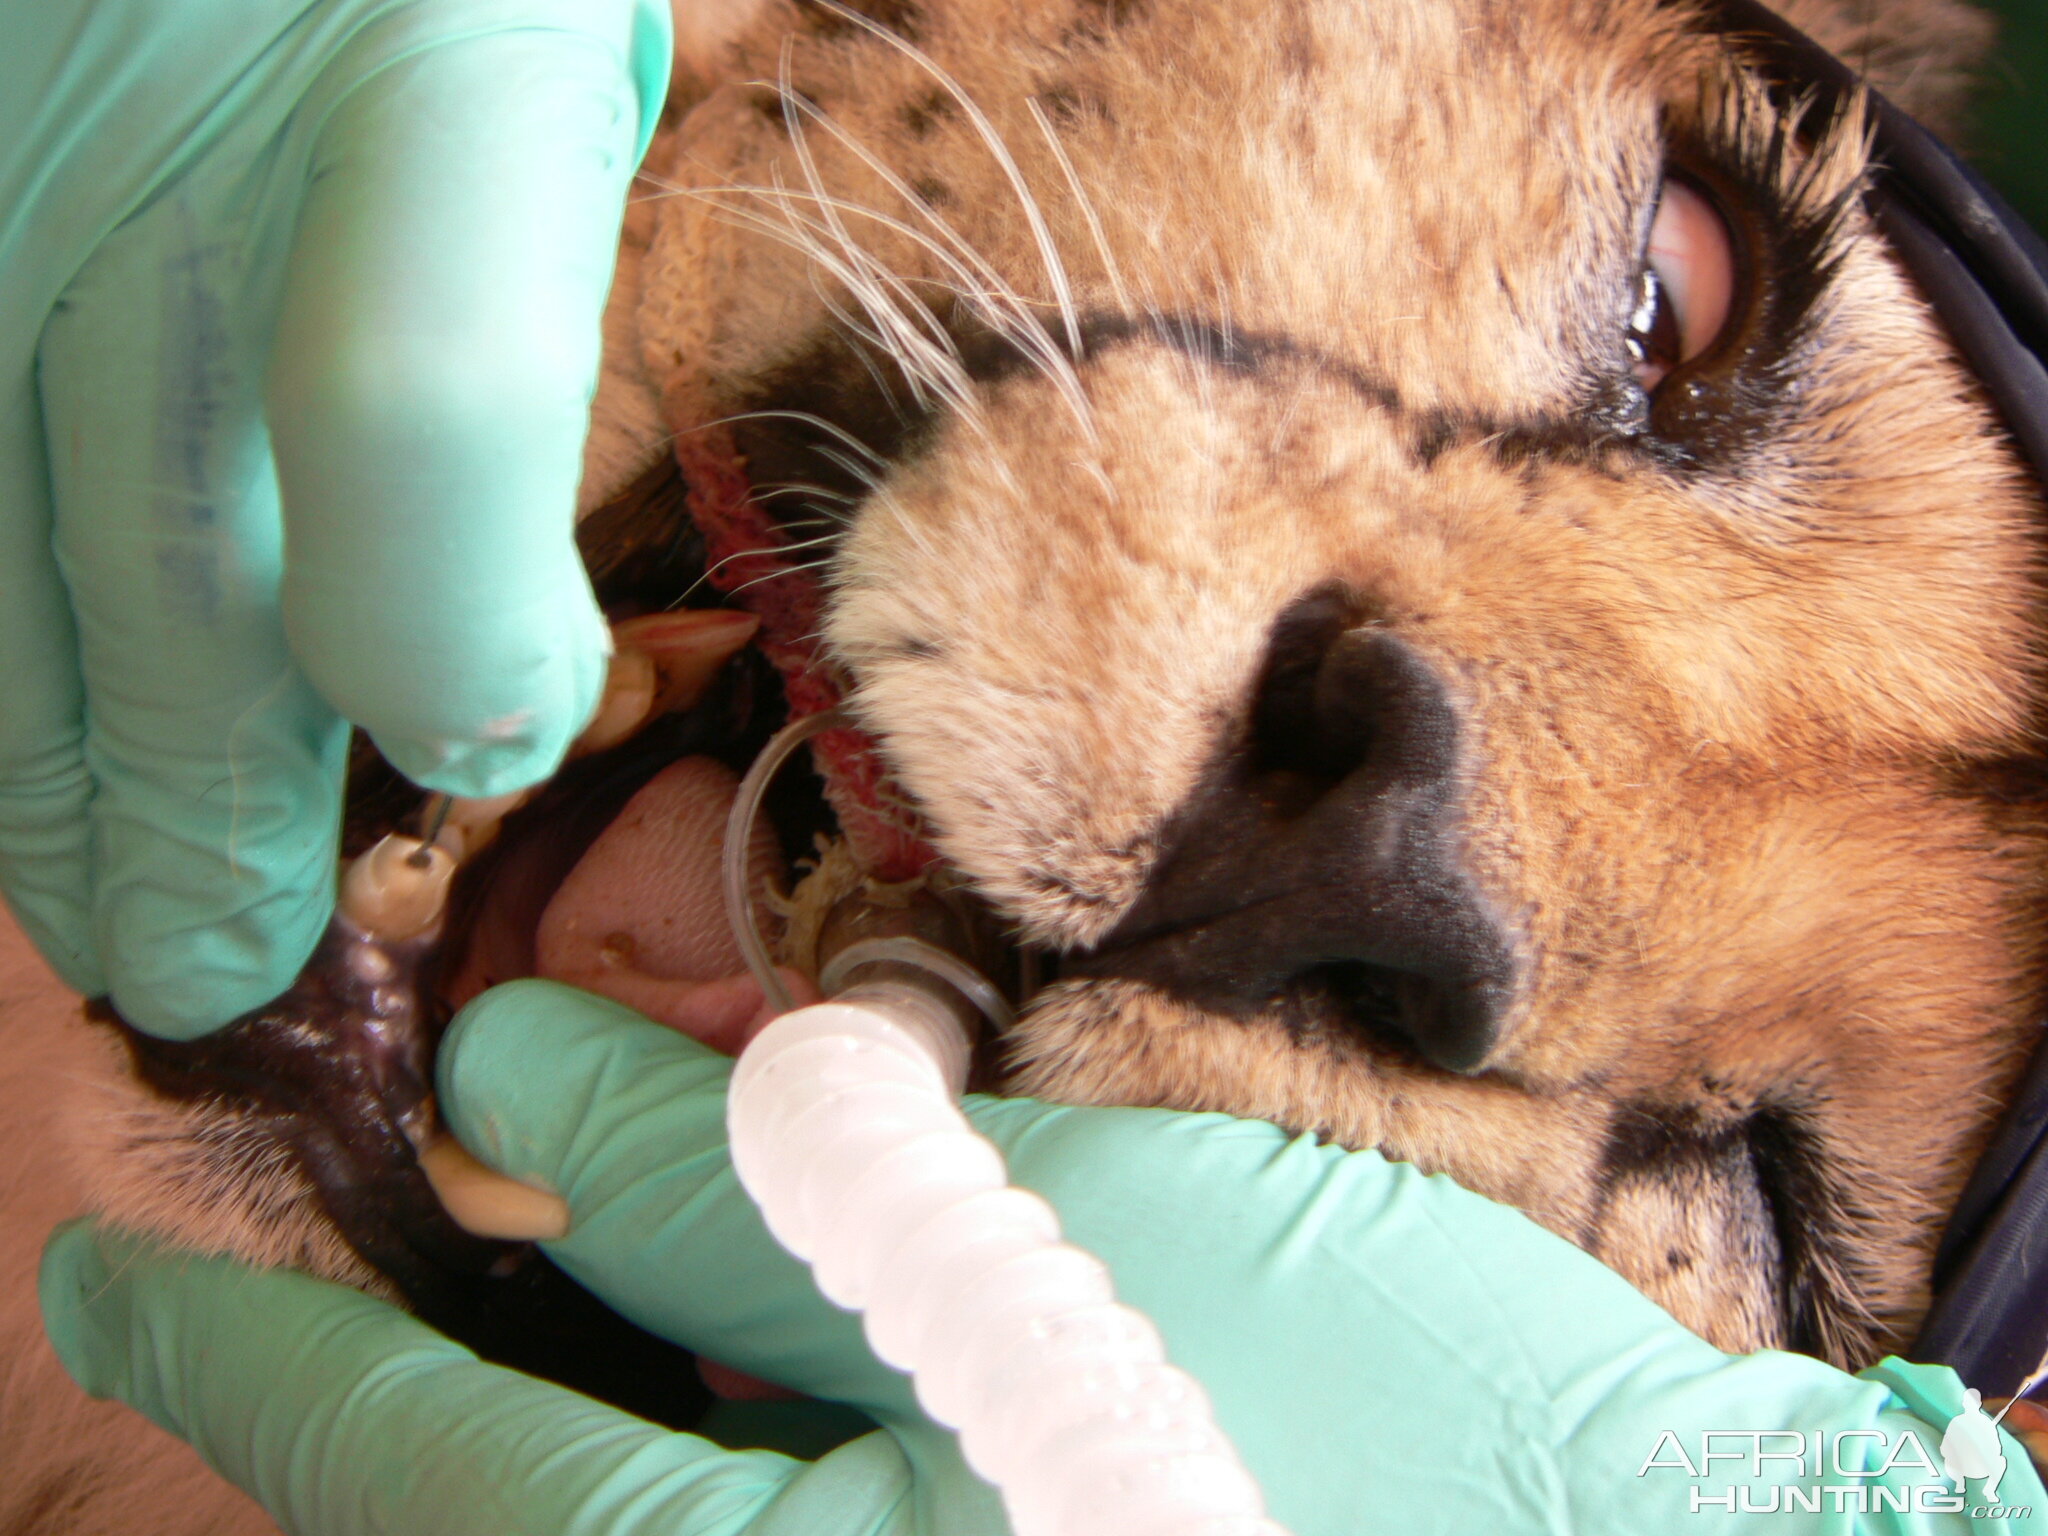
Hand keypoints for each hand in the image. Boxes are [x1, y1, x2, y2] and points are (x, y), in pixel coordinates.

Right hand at [0, 0, 670, 1037]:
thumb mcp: (520, 50)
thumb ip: (493, 295)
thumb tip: (464, 628)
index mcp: (426, 51)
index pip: (418, 412)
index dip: (446, 640)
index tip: (485, 740)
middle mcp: (147, 112)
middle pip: (168, 552)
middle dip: (206, 815)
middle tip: (227, 961)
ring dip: (29, 782)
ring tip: (91, 907)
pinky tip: (13, 736)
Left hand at [42, 981, 2044, 1533]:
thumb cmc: (1383, 1413)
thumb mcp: (1046, 1260)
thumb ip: (756, 1185)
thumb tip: (523, 1073)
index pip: (444, 1474)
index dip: (253, 1363)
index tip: (100, 1278)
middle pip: (512, 1525)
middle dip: (360, 1394)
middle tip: (234, 1278)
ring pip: (635, 1512)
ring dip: (526, 1381)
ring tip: (456, 1255)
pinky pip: (766, 1503)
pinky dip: (682, 1409)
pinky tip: (680, 1310)